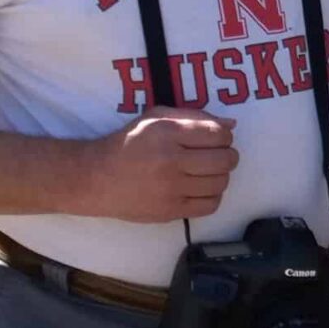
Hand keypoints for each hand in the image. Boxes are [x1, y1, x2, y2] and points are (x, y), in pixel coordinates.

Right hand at [81, 106, 236, 221]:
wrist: (97, 178)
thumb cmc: (129, 143)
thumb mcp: (156, 118)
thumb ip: (194, 116)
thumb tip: (231, 124)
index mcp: (168, 133)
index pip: (218, 134)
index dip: (225, 135)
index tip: (217, 139)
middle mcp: (171, 161)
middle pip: (225, 160)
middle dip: (227, 155)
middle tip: (215, 155)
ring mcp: (171, 189)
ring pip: (221, 183)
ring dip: (220, 176)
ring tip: (206, 172)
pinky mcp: (170, 211)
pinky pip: (210, 205)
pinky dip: (212, 196)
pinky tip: (200, 188)